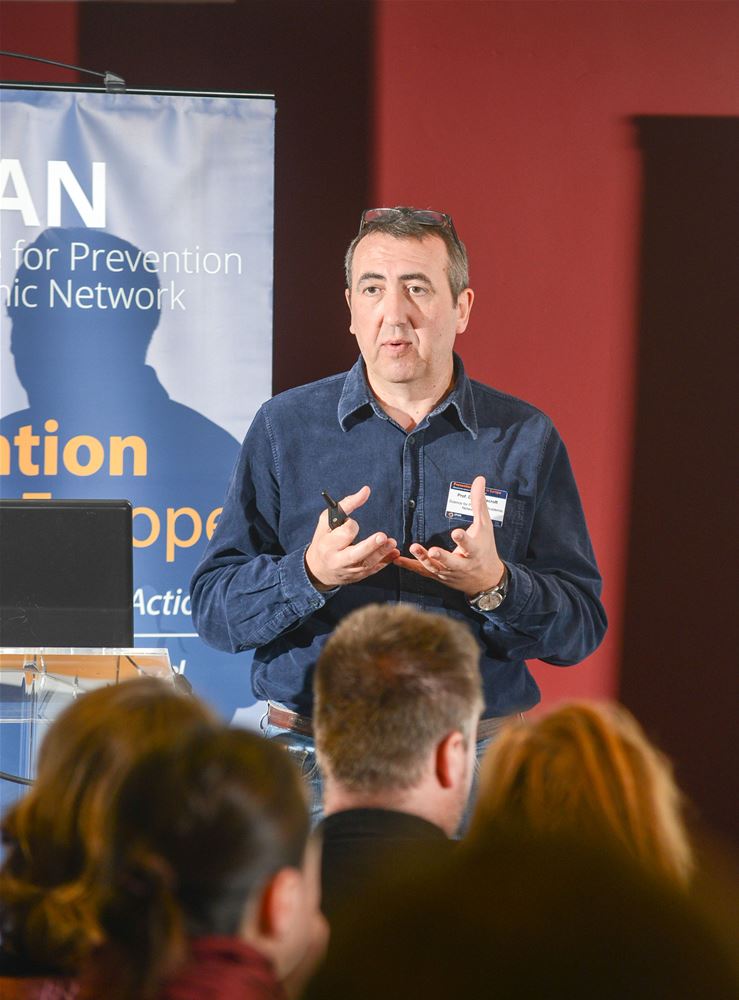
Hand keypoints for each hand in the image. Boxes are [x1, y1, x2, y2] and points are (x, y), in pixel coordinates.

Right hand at [305, 485, 398, 589]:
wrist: (318, 570)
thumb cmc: (324, 539)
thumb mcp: (327, 521)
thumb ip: (347, 504)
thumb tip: (366, 490)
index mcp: (328, 545)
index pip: (344, 533)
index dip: (350, 525)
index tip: (350, 523)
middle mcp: (338, 560)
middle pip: (355, 554)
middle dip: (370, 546)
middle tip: (382, 536)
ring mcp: (349, 571)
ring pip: (367, 564)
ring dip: (382, 553)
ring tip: (392, 543)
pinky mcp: (358, 576)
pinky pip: (373, 570)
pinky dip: (385, 562)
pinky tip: (394, 554)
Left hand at [393, 475, 504, 595]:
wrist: (486, 579)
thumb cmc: (485, 548)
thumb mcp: (484, 526)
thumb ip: (479, 503)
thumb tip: (479, 479)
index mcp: (474, 551)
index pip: (469, 545)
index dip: (463, 540)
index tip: (456, 532)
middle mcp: (462, 564)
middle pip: (451, 562)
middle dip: (442, 557)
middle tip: (433, 550)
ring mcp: (449, 572)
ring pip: (435, 567)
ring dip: (423, 559)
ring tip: (413, 548)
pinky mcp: (439, 576)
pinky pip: (422, 571)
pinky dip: (410, 566)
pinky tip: (396, 559)